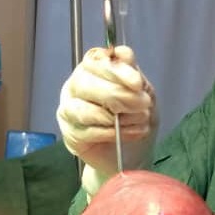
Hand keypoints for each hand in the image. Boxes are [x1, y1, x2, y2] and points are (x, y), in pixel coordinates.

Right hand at [56, 46, 156, 195]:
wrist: (133, 155)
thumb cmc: (137, 120)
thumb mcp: (145, 95)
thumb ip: (135, 78)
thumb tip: (125, 60)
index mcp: (95, 68)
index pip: (97, 59)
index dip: (117, 69)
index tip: (137, 83)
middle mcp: (78, 84)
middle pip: (84, 81)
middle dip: (116, 93)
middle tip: (142, 105)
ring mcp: (69, 108)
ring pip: (80, 106)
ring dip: (112, 116)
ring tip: (137, 121)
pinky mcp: (69, 133)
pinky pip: (84, 130)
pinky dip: (108, 133)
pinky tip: (125, 135)